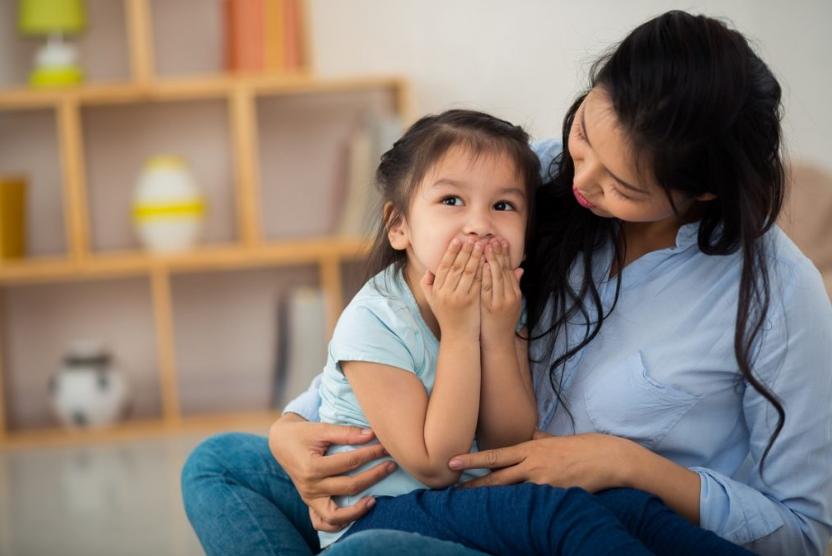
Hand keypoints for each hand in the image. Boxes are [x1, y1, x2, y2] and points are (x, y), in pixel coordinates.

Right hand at [269, 413, 396, 531]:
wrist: (282, 443)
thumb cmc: (303, 434)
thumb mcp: (322, 429)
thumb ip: (346, 433)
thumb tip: (372, 434)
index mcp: (312, 467)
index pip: (350, 462)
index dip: (372, 453)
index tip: (387, 446)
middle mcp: (310, 487)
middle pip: (349, 487)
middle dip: (375, 475)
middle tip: (391, 465)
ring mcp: (309, 498)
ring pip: (335, 515)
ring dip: (358, 510)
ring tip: (375, 500)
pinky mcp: (309, 503)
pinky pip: (322, 522)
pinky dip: (338, 523)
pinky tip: (354, 514)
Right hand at [420, 238, 483, 339]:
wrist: (458, 337)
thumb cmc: (447, 317)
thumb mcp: (432, 302)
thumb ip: (427, 285)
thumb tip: (429, 269)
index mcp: (437, 290)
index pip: (444, 266)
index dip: (451, 252)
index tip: (457, 240)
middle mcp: (446, 292)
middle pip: (456, 266)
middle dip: (465, 250)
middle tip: (472, 238)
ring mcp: (460, 297)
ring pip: (468, 272)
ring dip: (475, 256)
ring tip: (481, 245)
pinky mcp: (472, 301)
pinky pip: (478, 281)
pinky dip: (483, 269)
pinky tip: (487, 260)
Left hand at [448, 431, 631, 492]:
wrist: (608, 458)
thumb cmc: (582, 448)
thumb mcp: (555, 439)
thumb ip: (539, 439)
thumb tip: (529, 435)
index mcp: (531, 448)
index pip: (495, 455)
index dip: (472, 459)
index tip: (453, 461)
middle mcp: (533, 465)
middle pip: (496, 478)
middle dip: (473, 485)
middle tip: (451, 491)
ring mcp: (543, 482)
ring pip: (511, 493)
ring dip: (493, 500)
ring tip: (473, 507)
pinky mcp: (555, 496)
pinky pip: (532, 503)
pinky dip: (519, 508)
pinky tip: (507, 515)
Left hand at [480, 238, 523, 347]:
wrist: (497, 342)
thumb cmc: (501, 322)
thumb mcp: (512, 303)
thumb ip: (514, 285)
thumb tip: (520, 269)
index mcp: (515, 293)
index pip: (509, 269)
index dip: (505, 254)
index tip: (500, 241)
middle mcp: (510, 296)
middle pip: (504, 270)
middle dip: (499, 253)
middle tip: (493, 238)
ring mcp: (501, 301)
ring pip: (497, 276)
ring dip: (492, 260)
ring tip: (486, 246)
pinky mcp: (491, 307)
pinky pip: (488, 288)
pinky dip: (486, 275)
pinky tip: (482, 264)